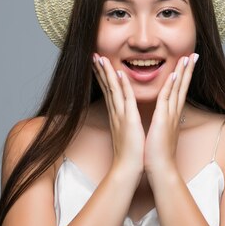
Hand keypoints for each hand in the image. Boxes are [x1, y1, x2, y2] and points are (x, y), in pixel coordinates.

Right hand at [92, 53, 144, 176]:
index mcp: (117, 116)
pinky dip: (122, 85)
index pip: (109, 92)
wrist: (128, 170)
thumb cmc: (130, 155)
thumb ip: (125, 123)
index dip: (103, 77)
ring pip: (112, 89)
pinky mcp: (129, 119)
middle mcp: (116, 113)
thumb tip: (127, 118)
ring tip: (100, 58)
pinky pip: (125, 98)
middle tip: (94, 56)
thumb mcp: (127, 134)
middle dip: (100, 71)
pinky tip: (118, 73)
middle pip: (106, 87)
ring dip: (106, 73)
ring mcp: (121, 115)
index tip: (99, 65)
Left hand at [144, 53, 198, 173]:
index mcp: (171, 116)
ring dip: (182, 72)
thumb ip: (162, 123)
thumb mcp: (160, 134)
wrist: (160, 169)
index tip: (187, 64)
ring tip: (187, 57)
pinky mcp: (163, 119)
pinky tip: (173, 73)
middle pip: (182, 86)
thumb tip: (161, 119)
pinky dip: (170, 85)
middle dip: (188, 70)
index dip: (183, 77)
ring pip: (177, 88)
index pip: (179, 92)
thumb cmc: (157, 154)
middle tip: (194, 55)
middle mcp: (174, 113)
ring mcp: (170, 115)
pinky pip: (167, 97)